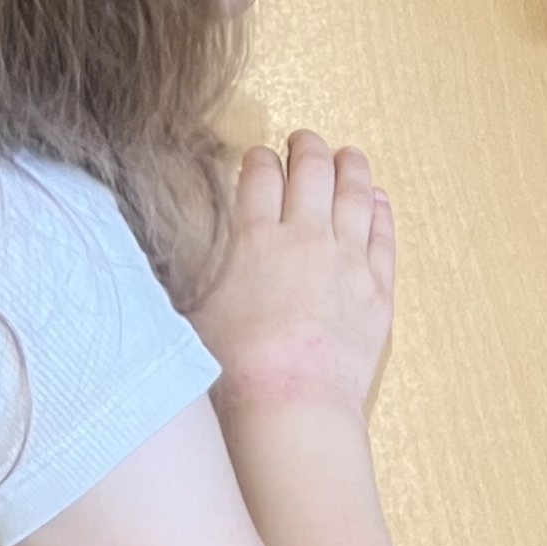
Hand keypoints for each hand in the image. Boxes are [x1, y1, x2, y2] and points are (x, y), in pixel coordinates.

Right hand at [198, 131, 395, 415]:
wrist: (290, 404)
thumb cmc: (233, 370)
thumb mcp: (194, 312)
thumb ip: (194, 274)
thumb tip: (164, 263)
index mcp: (253, 240)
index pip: (259, 177)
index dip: (260, 159)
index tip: (261, 156)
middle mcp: (304, 238)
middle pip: (311, 171)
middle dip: (307, 148)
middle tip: (304, 141)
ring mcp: (346, 260)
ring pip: (354, 194)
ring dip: (350, 167)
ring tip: (348, 156)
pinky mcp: (377, 288)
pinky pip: (382, 235)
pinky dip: (379, 211)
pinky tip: (377, 199)